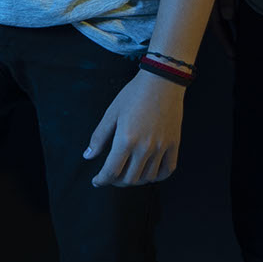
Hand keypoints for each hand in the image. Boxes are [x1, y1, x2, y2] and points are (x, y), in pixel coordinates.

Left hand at [84, 70, 182, 186]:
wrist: (162, 81)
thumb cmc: (134, 94)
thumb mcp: (111, 113)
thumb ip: (99, 137)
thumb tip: (88, 156)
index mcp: (126, 139)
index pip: (111, 171)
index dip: (101, 180)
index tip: (97, 180)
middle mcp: (145, 147)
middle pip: (129, 179)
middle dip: (116, 181)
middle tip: (111, 175)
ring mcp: (162, 147)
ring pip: (147, 177)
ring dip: (135, 180)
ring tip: (128, 172)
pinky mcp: (174, 144)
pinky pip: (167, 170)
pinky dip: (156, 176)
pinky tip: (148, 171)